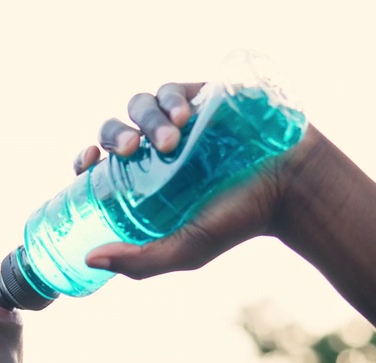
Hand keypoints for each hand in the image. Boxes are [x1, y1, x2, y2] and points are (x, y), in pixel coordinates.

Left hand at [77, 82, 323, 279]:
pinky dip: (170, 99)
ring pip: (141, 106)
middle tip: (130, 150)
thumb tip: (88, 258)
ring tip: (170, 141)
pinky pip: (172, 89)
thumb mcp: (185, 249)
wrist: (289, 189)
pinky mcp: (201, 98)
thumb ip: (139, 260)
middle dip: (115, 134)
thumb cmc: (236, 222)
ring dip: (148, 119)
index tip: (88, 160)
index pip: (100, 162)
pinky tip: (184, 117)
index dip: (86, 157)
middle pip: (115, 130)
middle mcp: (154, 148)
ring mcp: (178, 121)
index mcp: (142, 180)